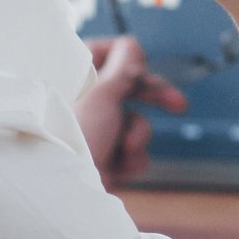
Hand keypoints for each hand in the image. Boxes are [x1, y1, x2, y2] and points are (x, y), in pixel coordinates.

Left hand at [75, 35, 186, 184]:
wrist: (59, 193)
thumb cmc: (74, 136)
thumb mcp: (102, 94)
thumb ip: (123, 67)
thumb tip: (131, 45)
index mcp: (71, 81)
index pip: (101, 52)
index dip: (126, 59)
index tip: (139, 66)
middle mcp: (81, 105)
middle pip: (126, 90)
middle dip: (154, 100)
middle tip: (179, 106)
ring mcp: (92, 134)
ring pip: (134, 123)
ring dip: (138, 135)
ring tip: (127, 147)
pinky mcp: (102, 161)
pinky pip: (131, 152)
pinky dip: (131, 159)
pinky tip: (119, 169)